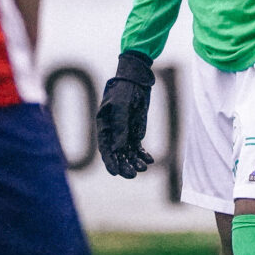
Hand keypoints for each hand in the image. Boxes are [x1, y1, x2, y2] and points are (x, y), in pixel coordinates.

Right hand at [96, 51, 155, 177]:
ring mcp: (124, 133)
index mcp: (103, 126)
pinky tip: (150, 160)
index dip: (109, 162)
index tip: (115, 173)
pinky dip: (143, 155)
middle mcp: (113, 133)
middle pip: (117, 154)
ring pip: (128, 153)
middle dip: (124, 165)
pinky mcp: (135, 132)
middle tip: (133, 174)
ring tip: (144, 168)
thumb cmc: (124, 90)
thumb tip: (118, 148)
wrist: (135, 80)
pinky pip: (138, 148)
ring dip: (135, 162)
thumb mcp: (121, 106)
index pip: (105, 149)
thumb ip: (120, 126)